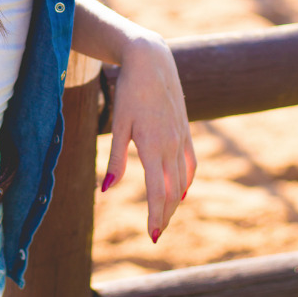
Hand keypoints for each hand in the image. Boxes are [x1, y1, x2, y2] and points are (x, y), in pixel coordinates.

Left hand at [101, 32, 196, 242]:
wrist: (151, 61)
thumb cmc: (129, 91)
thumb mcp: (118, 124)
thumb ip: (115, 158)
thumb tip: (107, 189)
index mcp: (153, 146)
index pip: (159, 192)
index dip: (156, 215)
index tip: (152, 235)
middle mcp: (171, 145)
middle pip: (173, 191)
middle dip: (165, 214)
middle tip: (156, 233)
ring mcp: (181, 137)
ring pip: (183, 179)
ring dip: (175, 201)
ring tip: (166, 216)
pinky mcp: (185, 129)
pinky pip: (191, 163)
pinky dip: (187, 180)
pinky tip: (182, 190)